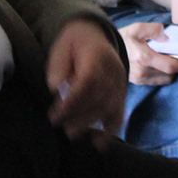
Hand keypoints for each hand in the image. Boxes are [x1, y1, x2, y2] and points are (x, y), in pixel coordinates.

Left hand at [46, 17, 126, 142]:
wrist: (94, 32)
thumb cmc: (73, 43)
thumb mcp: (60, 47)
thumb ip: (58, 67)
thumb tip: (57, 89)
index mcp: (97, 55)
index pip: (88, 81)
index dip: (72, 101)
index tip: (55, 115)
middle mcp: (113, 69)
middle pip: (99, 96)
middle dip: (79, 115)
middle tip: (62, 126)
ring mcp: (120, 81)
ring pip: (110, 107)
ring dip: (91, 123)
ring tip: (71, 133)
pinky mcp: (122, 92)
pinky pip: (120, 112)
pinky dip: (111, 130)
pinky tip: (99, 145)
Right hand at [119, 22, 177, 85]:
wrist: (105, 51)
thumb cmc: (122, 38)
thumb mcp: (137, 28)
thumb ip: (154, 30)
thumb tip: (167, 36)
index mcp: (144, 58)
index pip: (171, 66)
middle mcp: (143, 72)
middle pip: (170, 74)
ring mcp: (140, 79)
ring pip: (164, 79)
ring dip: (171, 72)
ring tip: (173, 61)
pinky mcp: (138, 82)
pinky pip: (157, 81)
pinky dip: (162, 74)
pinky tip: (161, 65)